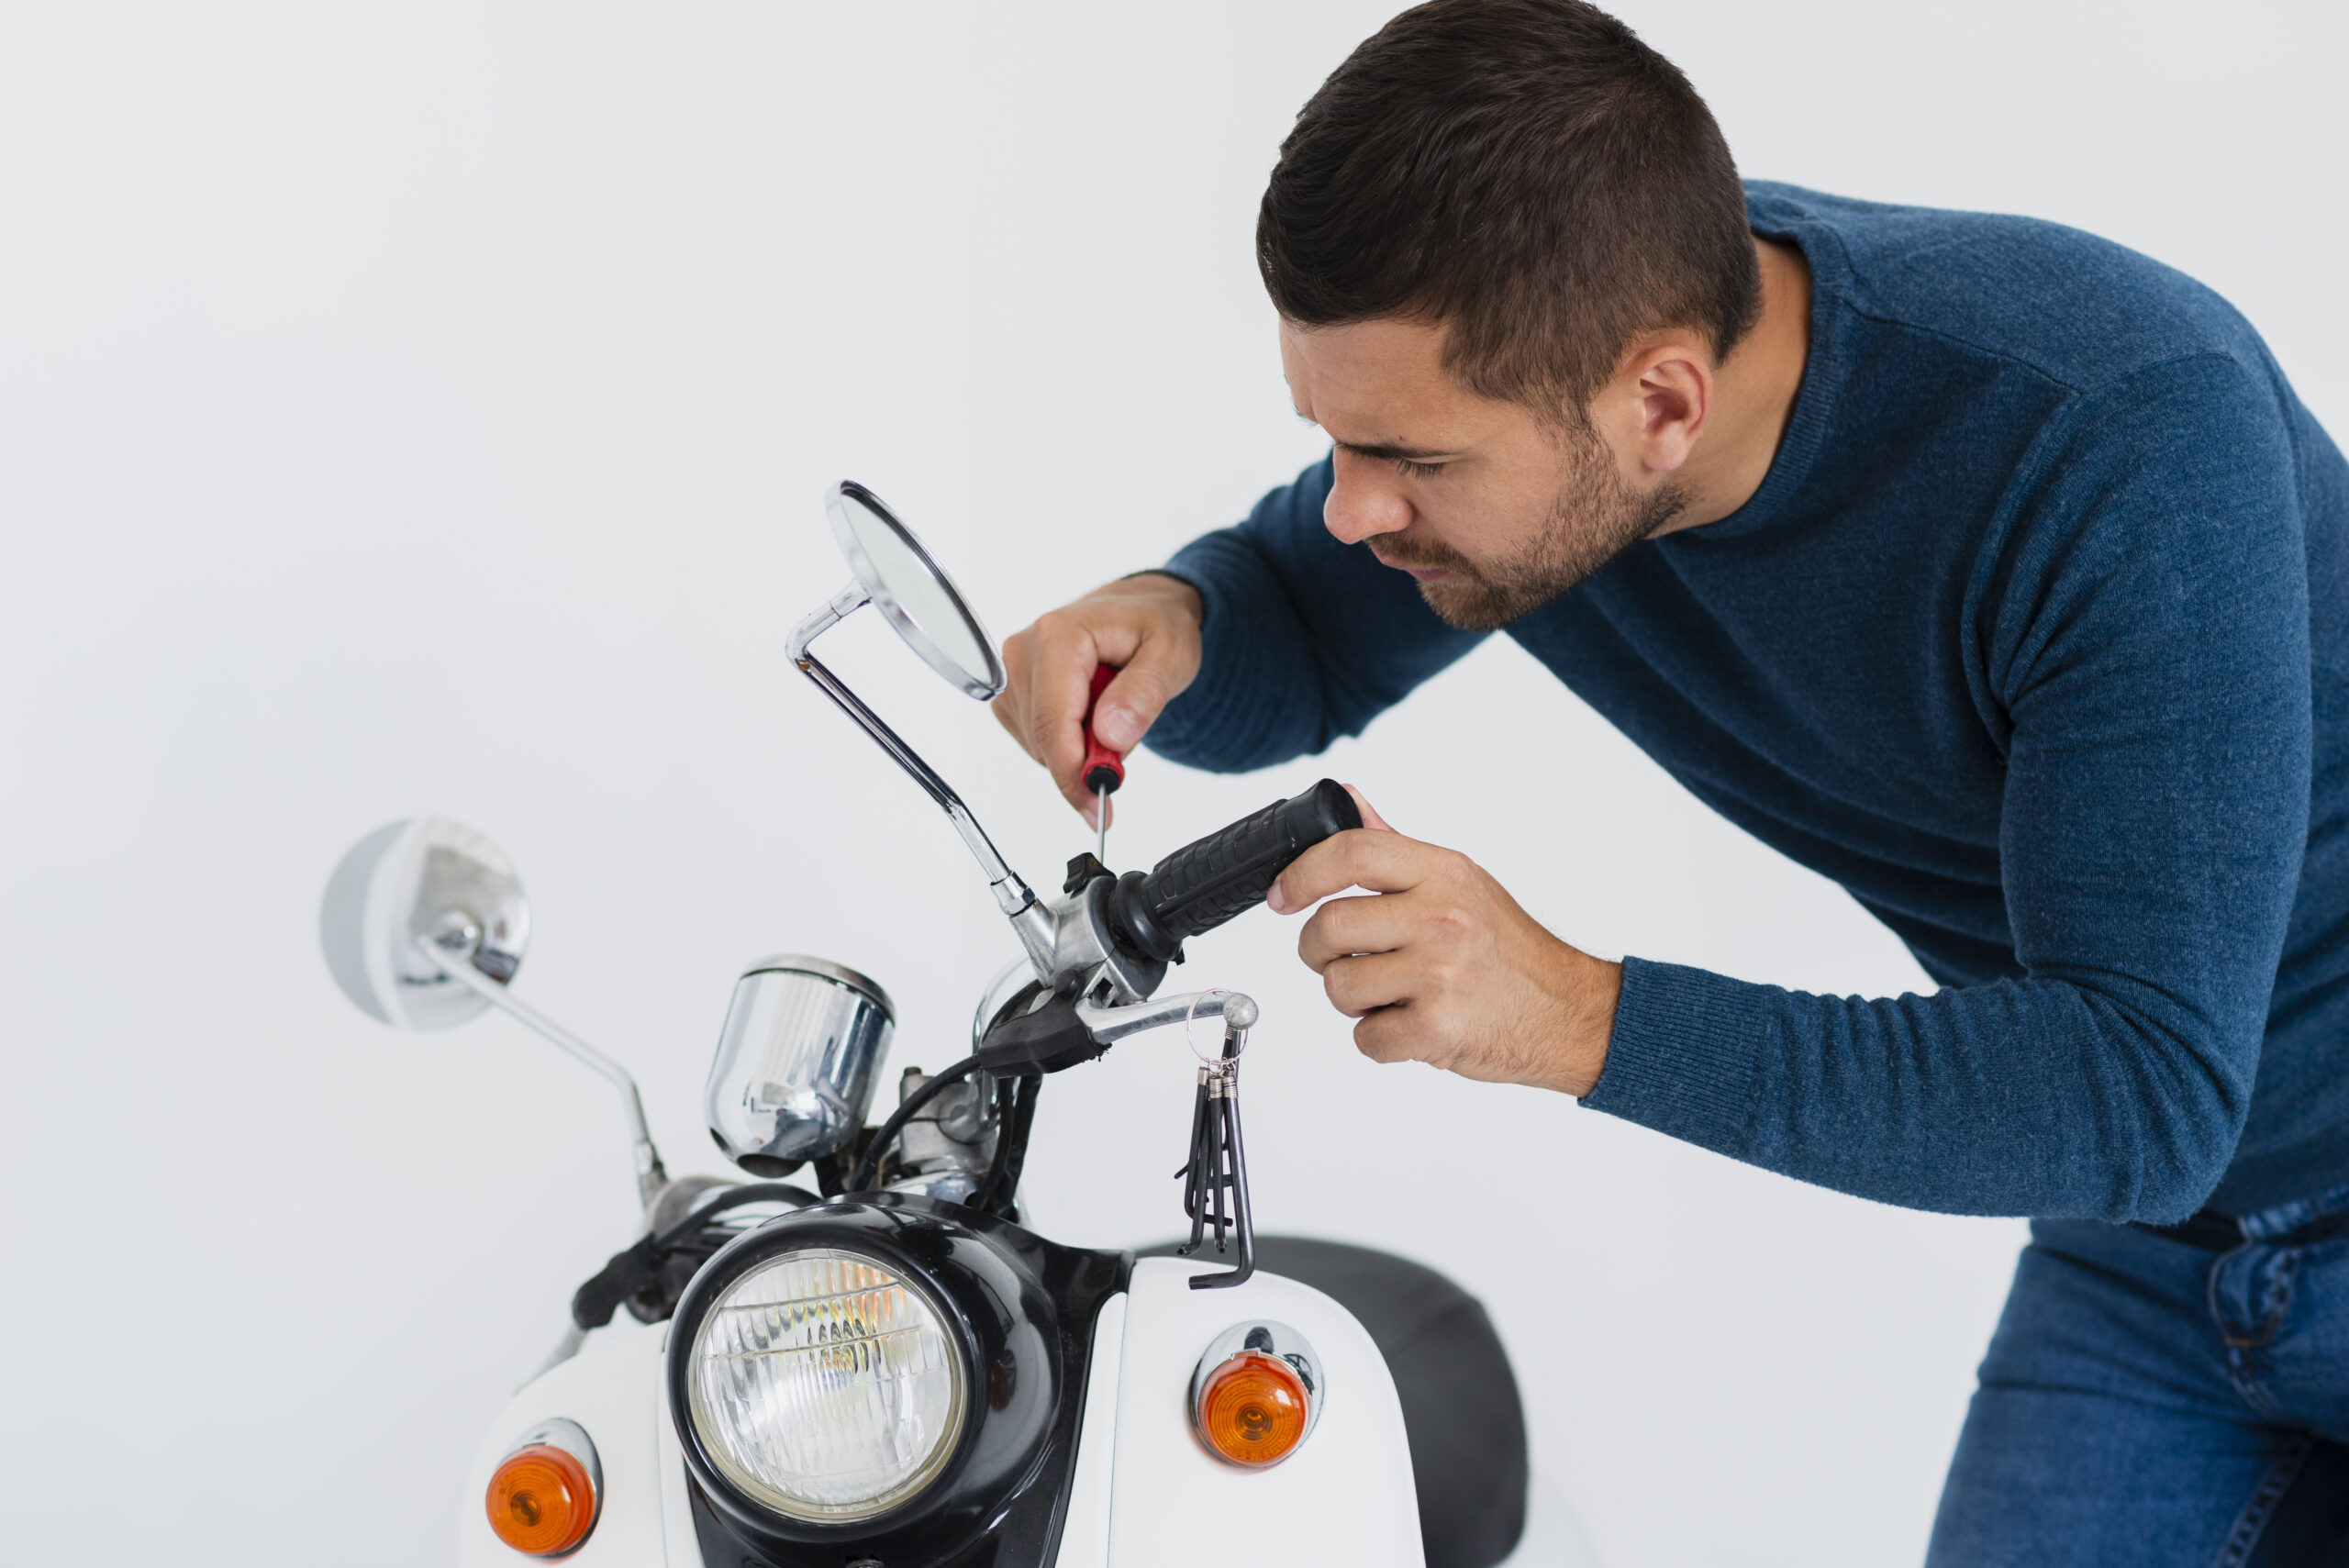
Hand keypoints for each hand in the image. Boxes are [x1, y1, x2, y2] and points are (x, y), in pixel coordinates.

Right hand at [993, 573, 1203, 820]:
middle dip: (1084, 764)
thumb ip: (1143, 694)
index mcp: (1058, 636)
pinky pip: (1035, 741)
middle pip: (1043, 739)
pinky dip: (1067, 744)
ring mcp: (1010, 672)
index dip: (1073, 774)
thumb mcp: (1171, 655)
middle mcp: (1022, 651)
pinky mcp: (1011, 693)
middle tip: (1124, 759)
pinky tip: (1090, 716)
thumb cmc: (1155, 627)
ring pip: (1038, 745)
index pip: (1053, 723)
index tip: (1100, 809)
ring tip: (1113, 713)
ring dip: (1079, 750)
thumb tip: (1111, 735)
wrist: (1137, 611)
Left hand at [1270, 789, 1621, 1095]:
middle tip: (1344, 961)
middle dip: (1319, 953)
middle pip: (1328, 928)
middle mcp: (1441, 917)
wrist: (1570, 1014)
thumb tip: (1347, 797)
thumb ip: (1396, 846)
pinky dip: (1380, 1040)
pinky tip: (1413, 1025)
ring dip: (1353, 1000)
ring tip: (1394, 994)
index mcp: (1444, 873)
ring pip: (1338, 986)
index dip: (1302, 873)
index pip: (1352, 851)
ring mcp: (1439, 974)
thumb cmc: (1509, 951)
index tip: (1282, 895)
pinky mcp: (1438, 1028)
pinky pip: (1365, 1038)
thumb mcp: (1461, 884)